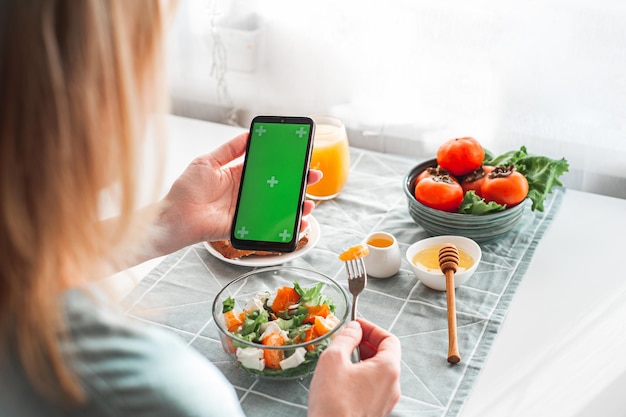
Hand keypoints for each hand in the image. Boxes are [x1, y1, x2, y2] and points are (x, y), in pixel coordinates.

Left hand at [153, 133, 320, 255]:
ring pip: (278, 208)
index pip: (267, 168)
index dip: (284, 163)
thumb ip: (230, 149)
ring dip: (297, 206)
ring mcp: (247, 211)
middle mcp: (246, 194)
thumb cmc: (186, 189)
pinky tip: (299, 224)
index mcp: (238, 175)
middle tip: (313, 176)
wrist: (174, 216)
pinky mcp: (245, 227)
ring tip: (309, 203)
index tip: (300, 156)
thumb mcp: (208, 161)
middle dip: (298, 183)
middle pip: (278, 188)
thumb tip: (249, 134)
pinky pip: (269, 228)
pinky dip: (286, 227)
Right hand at [307, 319, 401, 416]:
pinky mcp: (375, 410)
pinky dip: (361, 375)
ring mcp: (385, 400)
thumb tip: (353, 328)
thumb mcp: (334, 359)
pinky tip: (343, 377)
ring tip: (342, 358)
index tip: (356, 326)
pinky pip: (373, 386)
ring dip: (363, 360)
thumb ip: (346, 338)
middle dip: (366, 343)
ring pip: (379, 371)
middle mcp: (392, 385)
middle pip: (386, 355)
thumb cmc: (334, 402)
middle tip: (348, 339)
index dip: (372, 328)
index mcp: (388, 369)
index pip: (389, 339)